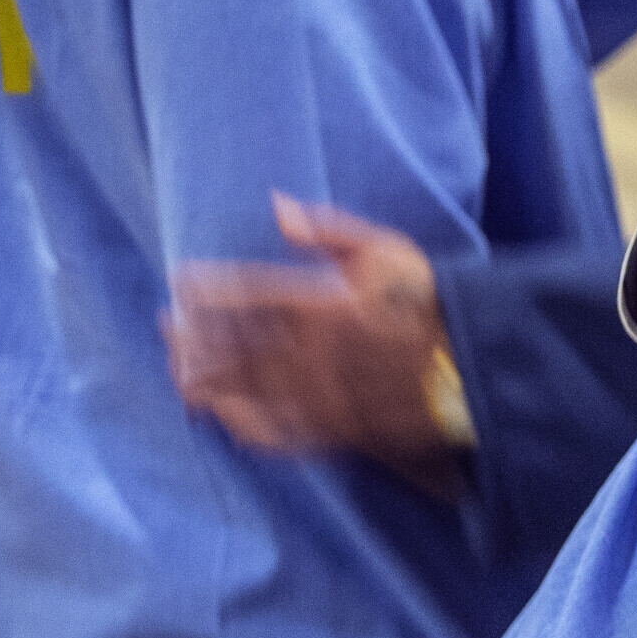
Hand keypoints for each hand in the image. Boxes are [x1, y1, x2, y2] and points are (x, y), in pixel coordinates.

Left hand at [166, 193, 463, 498]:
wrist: (471, 370)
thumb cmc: (430, 305)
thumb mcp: (390, 251)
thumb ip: (330, 230)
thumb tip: (278, 207)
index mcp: (319, 304)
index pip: (240, 294)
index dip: (202, 288)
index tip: (179, 281)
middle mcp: (306, 353)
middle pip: (227, 345)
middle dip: (188, 336)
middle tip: (165, 327)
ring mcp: (313, 396)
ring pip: (238, 389)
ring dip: (201, 379)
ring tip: (180, 370)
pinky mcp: (327, 429)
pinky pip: (267, 430)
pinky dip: (236, 420)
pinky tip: (221, 414)